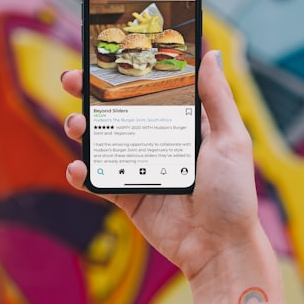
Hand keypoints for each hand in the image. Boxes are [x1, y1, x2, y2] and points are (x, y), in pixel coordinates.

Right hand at [60, 51, 259, 280]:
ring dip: (83, 129)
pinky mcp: (128, 196)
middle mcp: (159, 142)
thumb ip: (217, 98)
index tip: (105, 54)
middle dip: (90, 94)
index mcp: (184, 124)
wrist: (220, 249)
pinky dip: (83, 172)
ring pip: (102, 141)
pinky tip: (78, 167)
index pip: (150, 88)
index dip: (127, 71)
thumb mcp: (231, 139)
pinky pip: (99, 180)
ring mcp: (141, 169)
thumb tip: (210, 54)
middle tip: (69, 79)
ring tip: (76, 125)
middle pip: (118, 111)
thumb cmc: (234, 194)